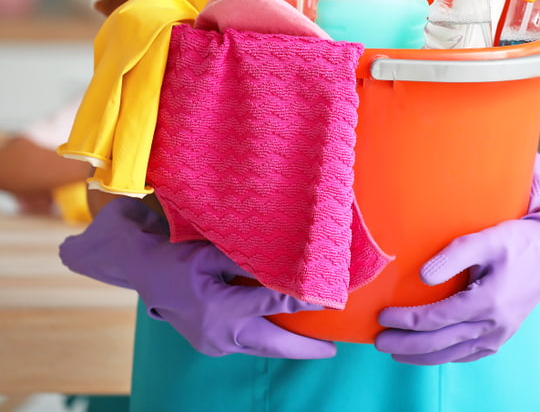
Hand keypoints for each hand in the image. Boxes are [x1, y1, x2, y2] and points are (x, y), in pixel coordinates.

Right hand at [60, 197, 335, 358]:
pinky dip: (268, 341)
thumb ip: (249, 260)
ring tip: (317, 347)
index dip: (302, 301)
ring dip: (288, 348)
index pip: (271, 304)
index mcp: (219, 307)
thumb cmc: (179, 255)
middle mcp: (218, 332)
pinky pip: (247, 344)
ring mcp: (214, 342)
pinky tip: (286, 337)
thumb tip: (288, 263)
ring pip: (260, 347)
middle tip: (332, 350)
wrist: (144, 271)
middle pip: (271, 342)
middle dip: (303, 348)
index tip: (328, 300)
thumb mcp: (212, 252)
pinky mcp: (211, 344)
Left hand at [375, 154, 539, 364]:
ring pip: (453, 353)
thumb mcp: (485, 239)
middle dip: (406, 344)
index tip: (382, 316)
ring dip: (421, 356)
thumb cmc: (516, 241)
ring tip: (395, 352)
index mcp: (489, 301)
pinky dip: (445, 356)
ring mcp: (500, 334)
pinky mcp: (502, 336)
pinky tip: (428, 353)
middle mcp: (495, 324)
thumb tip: (422, 276)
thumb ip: (452, 256)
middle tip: (378, 341)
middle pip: (440, 342)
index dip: (405, 320)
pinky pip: (469, 354)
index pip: (436, 318)